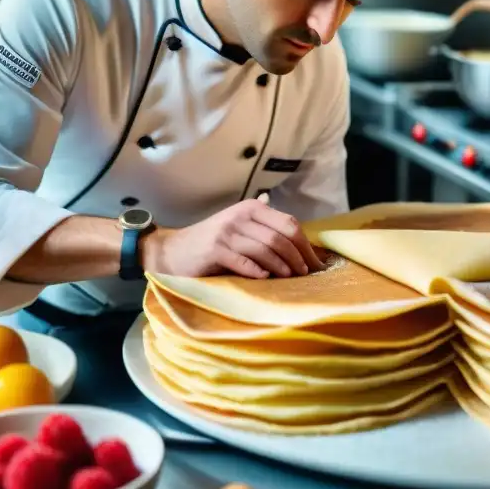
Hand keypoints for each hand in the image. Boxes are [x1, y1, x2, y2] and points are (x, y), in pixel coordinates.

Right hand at [143, 200, 321, 278]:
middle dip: (298, 257)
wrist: (173, 251)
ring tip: (290, 278)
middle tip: (306, 274)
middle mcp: (241, 216)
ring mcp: (227, 232)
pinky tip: (265, 279)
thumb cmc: (212, 243)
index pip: (289, 223)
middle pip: (281, 236)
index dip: (306, 245)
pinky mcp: (214, 250)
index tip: (316, 263)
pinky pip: (244, 261)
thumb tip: (298, 237)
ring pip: (266, 248)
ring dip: (282, 266)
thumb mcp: (240, 228)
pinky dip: (258, 272)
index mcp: (252, 208)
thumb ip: (265, 228)